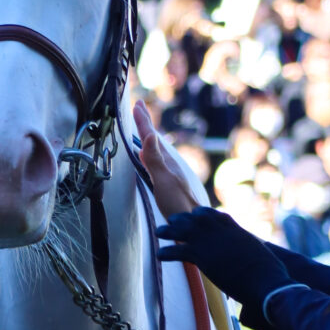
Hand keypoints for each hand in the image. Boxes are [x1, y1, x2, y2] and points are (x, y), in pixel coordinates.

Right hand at [133, 100, 197, 218]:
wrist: (192, 226)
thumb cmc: (177, 204)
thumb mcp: (163, 180)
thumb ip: (154, 159)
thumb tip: (148, 134)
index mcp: (166, 161)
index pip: (151, 136)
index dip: (143, 121)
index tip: (136, 104)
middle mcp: (168, 164)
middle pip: (154, 139)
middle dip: (145, 123)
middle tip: (139, 107)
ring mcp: (168, 173)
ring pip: (155, 149)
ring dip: (146, 136)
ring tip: (142, 127)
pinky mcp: (166, 184)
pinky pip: (154, 161)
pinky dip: (148, 153)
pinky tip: (146, 157)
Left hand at [156, 206, 291, 312]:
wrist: (265, 280)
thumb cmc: (270, 272)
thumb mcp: (263, 255)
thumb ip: (255, 252)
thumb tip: (263, 260)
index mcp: (236, 229)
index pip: (217, 215)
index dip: (205, 214)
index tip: (198, 213)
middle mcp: (220, 230)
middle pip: (196, 218)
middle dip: (184, 218)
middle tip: (173, 219)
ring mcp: (209, 241)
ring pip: (183, 230)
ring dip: (169, 230)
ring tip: (158, 232)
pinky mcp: (201, 256)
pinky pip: (178, 251)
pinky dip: (167, 253)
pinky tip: (159, 255)